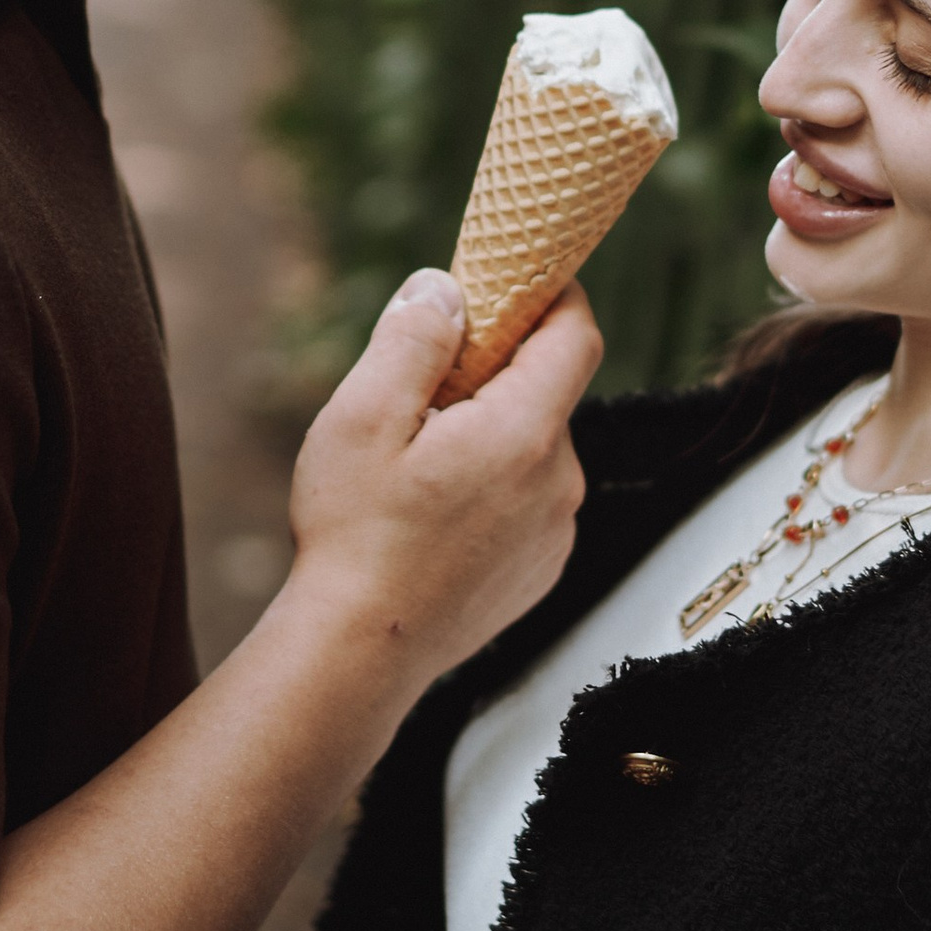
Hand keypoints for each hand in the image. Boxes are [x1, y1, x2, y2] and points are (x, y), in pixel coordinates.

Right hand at [287, 270, 600, 686]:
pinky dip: (494, 486)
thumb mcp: (362, 417)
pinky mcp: (542, 567)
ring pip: (536, 447)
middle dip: (497, 374)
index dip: (553, 294)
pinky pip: (530, 498)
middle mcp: (558, 481)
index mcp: (523, 433)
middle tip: (426, 391)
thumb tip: (446, 287)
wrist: (359, 652)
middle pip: (549, 391)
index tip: (515, 279)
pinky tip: (435, 511)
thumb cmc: (353, 535)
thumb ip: (412, 340)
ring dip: (492, 434)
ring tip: (418, 465)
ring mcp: (556, 530)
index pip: (576, 334)